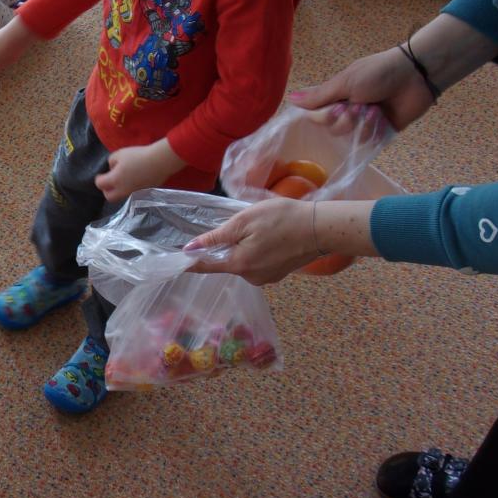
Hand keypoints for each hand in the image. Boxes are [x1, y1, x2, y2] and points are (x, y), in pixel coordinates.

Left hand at [94, 141, 183, 201]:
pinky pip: (132, 192)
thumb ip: (111, 162)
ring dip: (118, 190)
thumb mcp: (119, 154)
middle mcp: (123, 190)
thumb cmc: (137, 156)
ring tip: (122, 179)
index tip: (101, 175)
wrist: (159, 162)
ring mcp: (134, 192)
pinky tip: (134, 178)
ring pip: (121, 196)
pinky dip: (130, 188)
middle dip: (107, 190)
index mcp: (114, 180)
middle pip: (109, 197)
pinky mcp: (144, 191)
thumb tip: (112, 168)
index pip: (100, 184)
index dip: (99, 179)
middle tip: (109, 182)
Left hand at [183, 197, 317, 284]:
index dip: (190, 261)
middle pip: (225, 262)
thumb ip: (216, 237)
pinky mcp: (277, 275)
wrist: (320, 228)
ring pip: (242, 262)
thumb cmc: (281, 218)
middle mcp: (251, 277)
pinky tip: (269, 238)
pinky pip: (257, 263)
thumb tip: (189, 249)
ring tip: (259, 229)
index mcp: (239, 265)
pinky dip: (257, 252)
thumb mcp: (244, 221)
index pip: (205, 266)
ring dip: (242, 248)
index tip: (176, 258)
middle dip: (225, 247)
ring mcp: (266, 278)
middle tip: (240, 225)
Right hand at [288, 45, 432, 132]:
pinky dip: (374, 130)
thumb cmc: (379, 73)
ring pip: (350, 137)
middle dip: (345, 120)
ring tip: (375, 109)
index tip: (335, 107)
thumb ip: (318, 96)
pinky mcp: (380, 132)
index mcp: (336, 97)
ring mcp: (364, 122)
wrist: (416, 76)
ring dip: (362, 124)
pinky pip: (368, 142)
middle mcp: (347, 111)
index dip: (323, 117)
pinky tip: (383, 118)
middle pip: (332, 129)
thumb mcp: (345, 82)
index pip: (317, 116)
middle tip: (358, 105)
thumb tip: (290, 99)